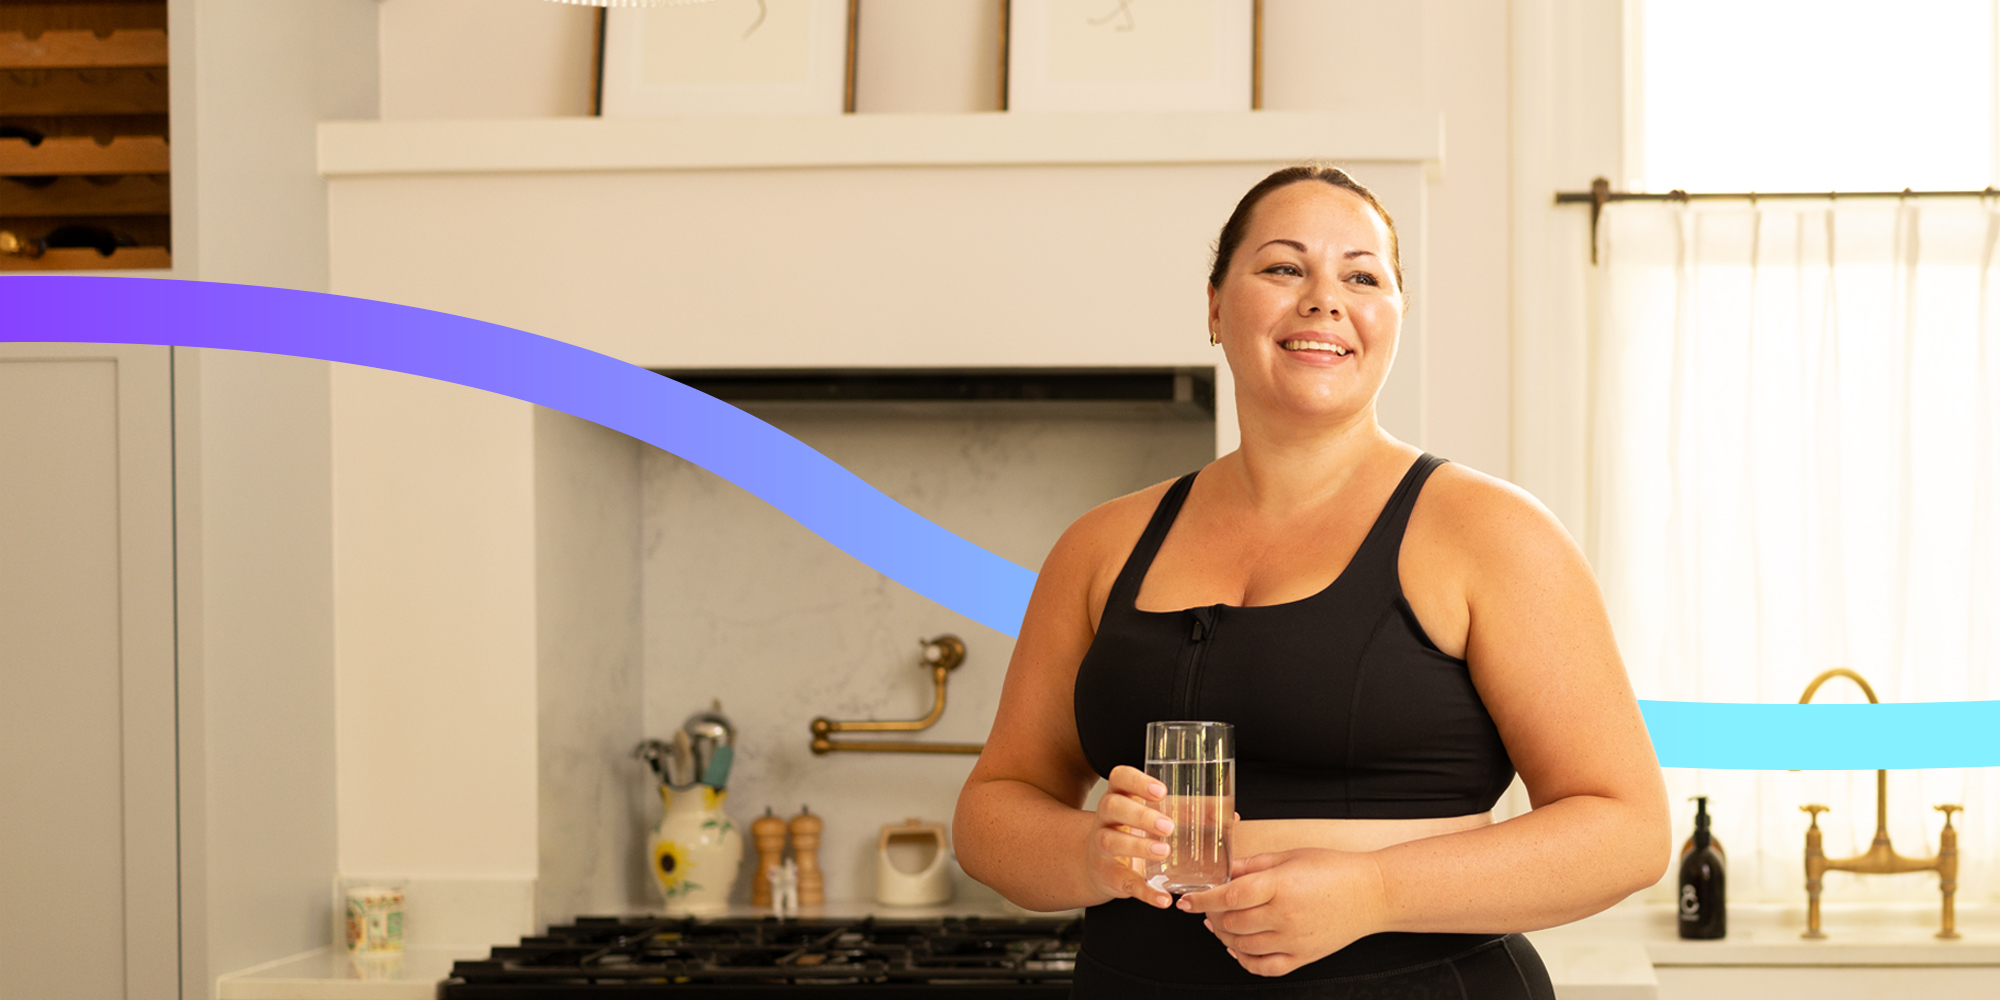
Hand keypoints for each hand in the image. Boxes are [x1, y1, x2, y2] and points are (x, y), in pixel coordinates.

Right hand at [1083, 765, 1175, 908]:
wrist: (1099, 867)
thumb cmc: (1133, 834)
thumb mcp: (1151, 817)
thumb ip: (1187, 814)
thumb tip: (1231, 816)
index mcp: (1120, 797)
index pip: (1119, 777)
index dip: (1136, 781)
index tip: (1161, 791)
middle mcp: (1106, 818)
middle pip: (1113, 806)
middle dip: (1141, 814)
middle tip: (1168, 826)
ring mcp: (1102, 846)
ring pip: (1112, 841)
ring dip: (1138, 846)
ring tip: (1164, 852)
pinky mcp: (1109, 875)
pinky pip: (1124, 882)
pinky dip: (1145, 891)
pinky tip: (1163, 898)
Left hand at [1176, 849, 1388, 976]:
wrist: (1373, 893)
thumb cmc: (1334, 869)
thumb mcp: (1290, 856)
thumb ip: (1254, 864)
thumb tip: (1224, 870)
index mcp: (1280, 886)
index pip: (1228, 896)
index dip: (1202, 898)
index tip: (1186, 899)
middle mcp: (1284, 916)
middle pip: (1231, 923)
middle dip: (1212, 916)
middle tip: (1209, 907)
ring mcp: (1294, 941)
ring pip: (1242, 947)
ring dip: (1225, 937)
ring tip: (1222, 925)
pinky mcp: (1303, 957)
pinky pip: (1264, 967)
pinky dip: (1245, 960)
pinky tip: (1240, 948)